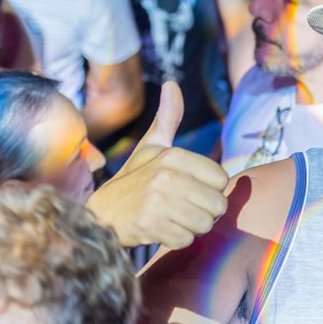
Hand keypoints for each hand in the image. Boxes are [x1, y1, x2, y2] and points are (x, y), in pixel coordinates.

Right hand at [87, 82, 228, 249]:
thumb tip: (171, 83)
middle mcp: (166, 176)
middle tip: (182, 208)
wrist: (101, 213)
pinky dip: (177, 239)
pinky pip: (186, 240)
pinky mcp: (151, 226)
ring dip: (191, 227)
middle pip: (217, 205)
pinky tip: (161, 229)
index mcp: (172, 156)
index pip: (221, 179)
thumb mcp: (151, 148)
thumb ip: (167, 119)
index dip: (210, 189)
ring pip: (204, 224)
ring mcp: (157, 202)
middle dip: (204, 212)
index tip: (190, 189)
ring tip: (172, 218)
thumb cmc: (134, 179)